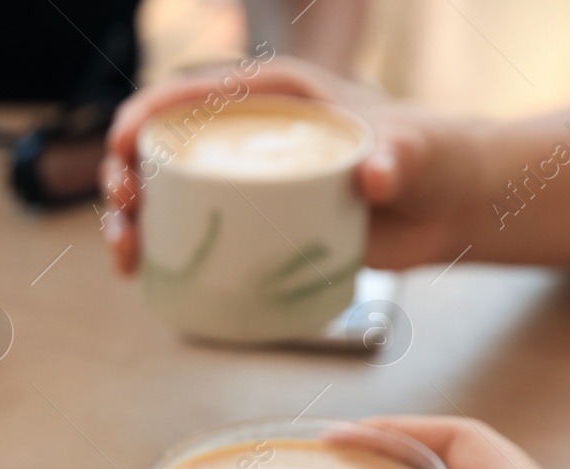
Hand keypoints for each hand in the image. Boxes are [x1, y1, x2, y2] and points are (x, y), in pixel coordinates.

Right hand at [101, 55, 480, 274]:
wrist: (446, 207)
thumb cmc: (429, 159)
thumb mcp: (413, 150)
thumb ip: (396, 158)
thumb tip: (374, 177)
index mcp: (273, 94)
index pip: (190, 93)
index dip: (144, 115)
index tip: (123, 145)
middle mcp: (246, 133)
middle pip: (161, 147)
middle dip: (123, 174)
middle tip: (124, 207)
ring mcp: (243, 182)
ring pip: (164, 195)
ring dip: (130, 222)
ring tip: (126, 255)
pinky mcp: (248, 225)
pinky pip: (189, 233)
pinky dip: (158, 252)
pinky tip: (141, 275)